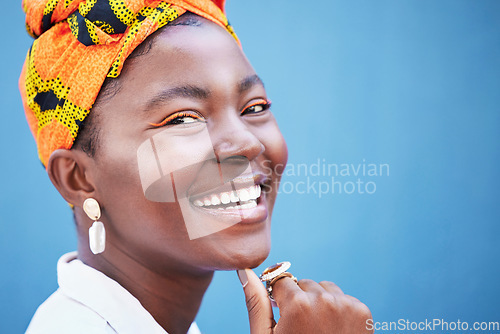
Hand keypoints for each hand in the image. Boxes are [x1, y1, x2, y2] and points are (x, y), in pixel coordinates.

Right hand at [237, 269, 372, 333]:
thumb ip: (257, 303)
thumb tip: (246, 272)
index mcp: (298, 305)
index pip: (281, 281)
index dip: (279, 298)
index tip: (282, 314)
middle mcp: (324, 300)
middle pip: (303, 284)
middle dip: (299, 300)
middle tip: (300, 328)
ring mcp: (346, 305)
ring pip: (324, 289)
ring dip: (319, 302)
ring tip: (317, 329)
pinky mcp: (362, 312)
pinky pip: (343, 298)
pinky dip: (337, 309)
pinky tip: (333, 330)